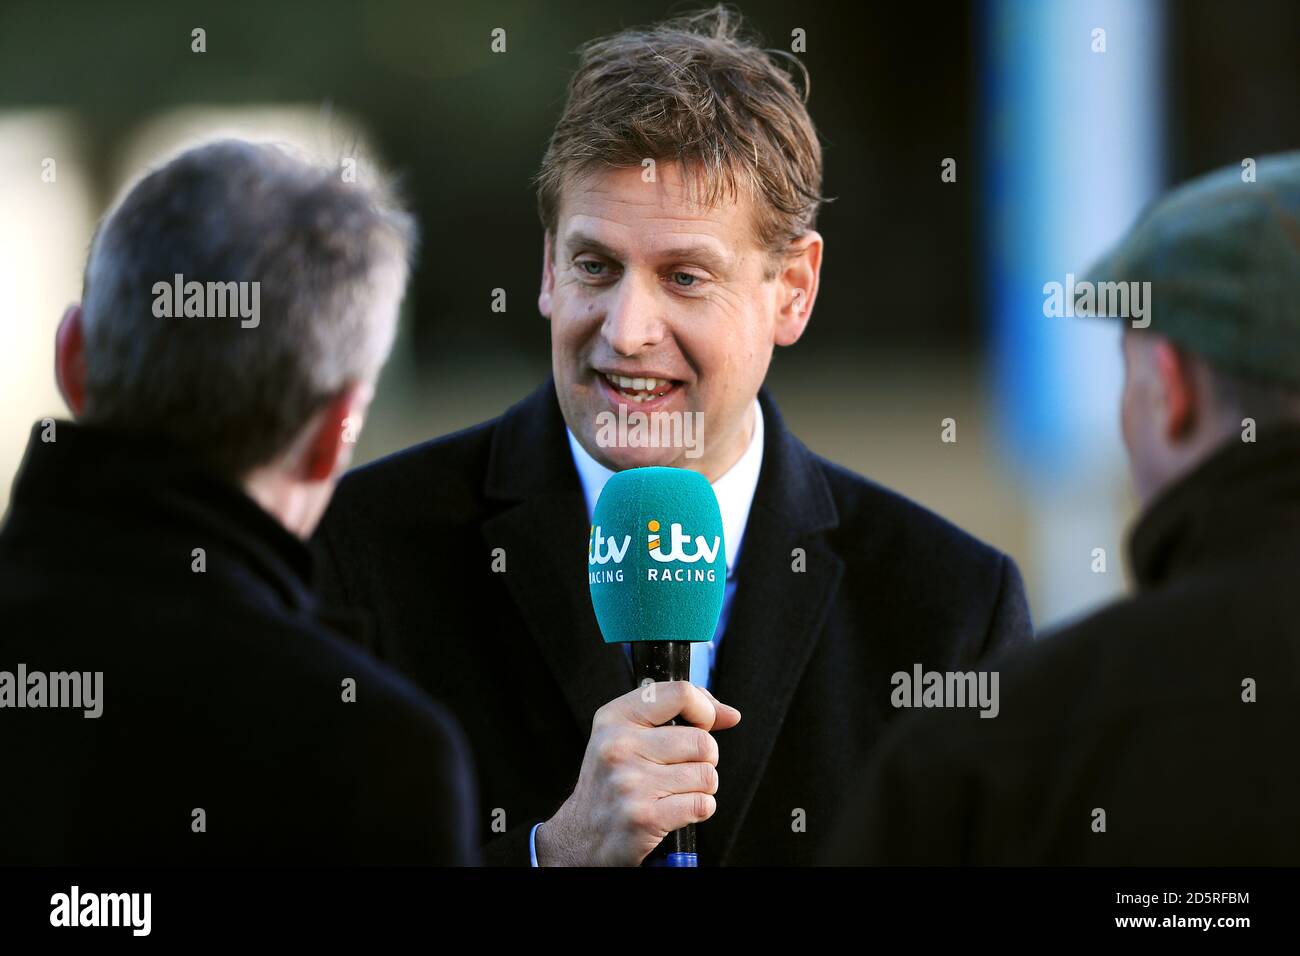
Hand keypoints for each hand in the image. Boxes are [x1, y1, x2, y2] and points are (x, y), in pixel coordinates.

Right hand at [535, 681, 741, 865]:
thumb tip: (728, 714)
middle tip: (681, 767)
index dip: (705, 709)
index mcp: (615, 718)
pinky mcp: (644, 817)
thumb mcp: (627, 734)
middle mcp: (619, 746)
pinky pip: (702, 805)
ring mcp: (631, 782)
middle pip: (702, 741)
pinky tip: (675, 808)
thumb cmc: (611, 781)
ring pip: (706, 774)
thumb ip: (677, 714)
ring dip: (701, 786)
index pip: (681, 694)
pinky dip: (698, 809)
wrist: (582, 834)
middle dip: (704, 758)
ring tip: (674, 790)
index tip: (705, 723)